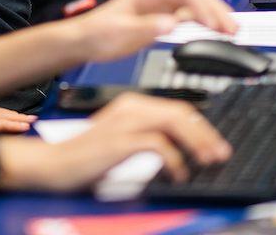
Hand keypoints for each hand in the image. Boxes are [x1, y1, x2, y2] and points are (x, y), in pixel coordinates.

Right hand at [0, 93, 230, 191]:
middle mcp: (130, 106)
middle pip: (180, 112)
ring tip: (206, 161)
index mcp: (132, 103)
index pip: (177, 107)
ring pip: (173, 122)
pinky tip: (178, 173)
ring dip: (196, 143)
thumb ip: (149, 136)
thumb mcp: (123, 139)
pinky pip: (158, 144)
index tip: (215, 144)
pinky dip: (174, 159)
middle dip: (205, 133)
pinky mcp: (120, 140)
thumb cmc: (87, 156)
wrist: (56, 163)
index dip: (200, 126)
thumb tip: (184, 147)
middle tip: (219, 153)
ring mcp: (125, 121)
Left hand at [70, 0, 236, 63]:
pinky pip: (188, 16)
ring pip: (195, 6)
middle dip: (217, 11)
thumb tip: (171, 24)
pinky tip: (212, 32)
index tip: (217, 25)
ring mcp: (160, 5)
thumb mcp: (122, 33)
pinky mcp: (161, 17)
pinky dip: (203, 23)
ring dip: (213, 16)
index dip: (205, 8)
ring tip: (230, 31)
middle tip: (233, 29)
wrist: (84, 41)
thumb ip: (148, 28)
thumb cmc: (98, 34)